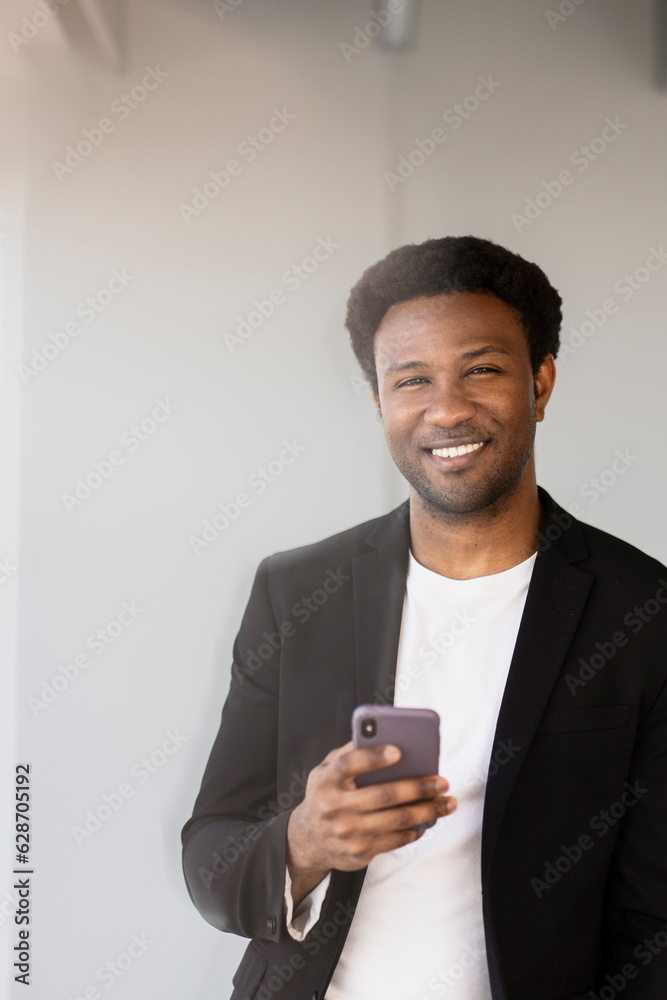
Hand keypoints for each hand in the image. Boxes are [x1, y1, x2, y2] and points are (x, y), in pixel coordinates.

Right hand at [286, 741, 456, 904]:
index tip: (399, 750)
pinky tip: (428, 820)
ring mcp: (348, 831)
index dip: (374, 757)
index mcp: (328, 779)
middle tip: (441, 781)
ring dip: (427, 811)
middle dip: (418, 787)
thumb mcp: (326, 770)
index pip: (350, 764)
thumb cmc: (325, 796)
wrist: (308, 839)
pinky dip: (416, 830)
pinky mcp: (360, 851)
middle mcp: (335, 806)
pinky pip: (395, 839)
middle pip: (383, 794)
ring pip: (396, 819)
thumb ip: (349, 753)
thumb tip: (380, 735)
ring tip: (447, 802)